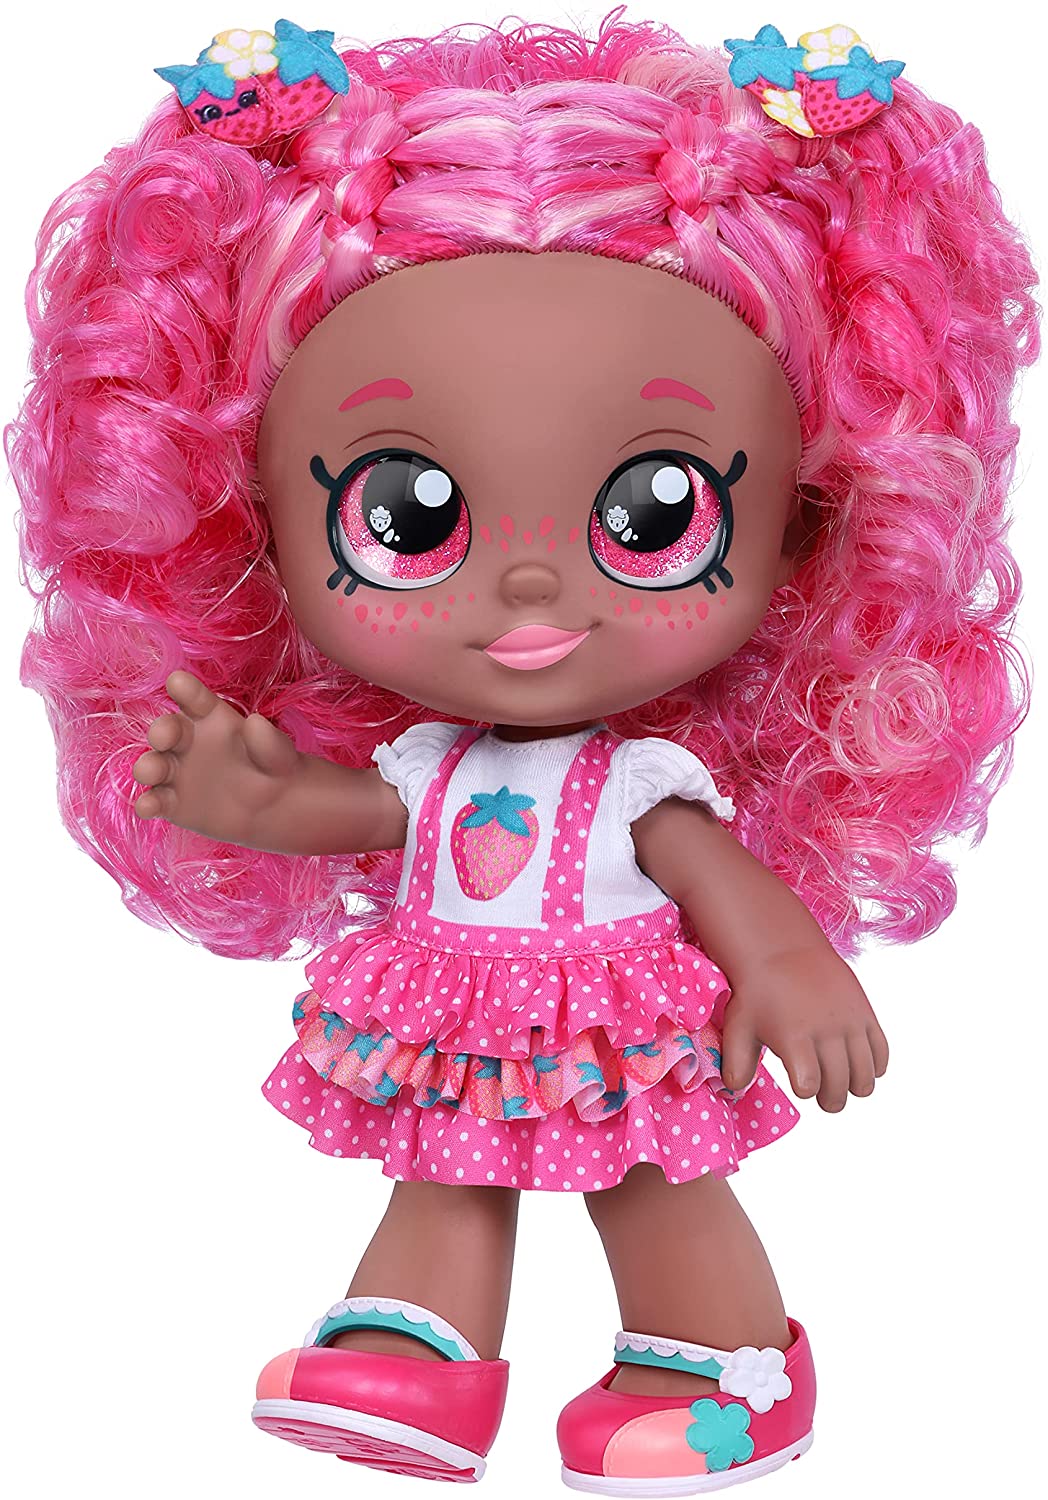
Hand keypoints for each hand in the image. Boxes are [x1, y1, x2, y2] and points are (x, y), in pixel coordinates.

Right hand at [132, 670, 300, 844]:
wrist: (273, 806)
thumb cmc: (272, 766)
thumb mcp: (277, 753)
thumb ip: (267, 739)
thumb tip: (256, 722)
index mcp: (209, 717)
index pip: (194, 699)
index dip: (185, 690)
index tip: (177, 682)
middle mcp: (184, 740)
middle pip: (166, 730)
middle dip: (161, 730)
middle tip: (164, 736)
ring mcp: (173, 771)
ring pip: (152, 766)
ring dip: (148, 767)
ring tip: (151, 772)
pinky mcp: (170, 802)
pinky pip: (154, 801)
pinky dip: (147, 804)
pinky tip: (147, 807)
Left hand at [720, 944, 888, 1111]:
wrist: (785, 951)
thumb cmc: (759, 994)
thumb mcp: (739, 1026)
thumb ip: (736, 1063)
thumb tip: (738, 1090)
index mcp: (793, 1036)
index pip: (809, 1085)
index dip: (805, 1090)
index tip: (799, 1083)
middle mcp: (826, 1030)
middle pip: (839, 1086)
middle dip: (830, 1098)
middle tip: (821, 1094)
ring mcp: (850, 1022)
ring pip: (865, 1077)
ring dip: (853, 1086)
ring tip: (838, 1080)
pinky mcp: (867, 1014)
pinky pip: (882, 1054)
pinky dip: (873, 1067)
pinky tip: (854, 1062)